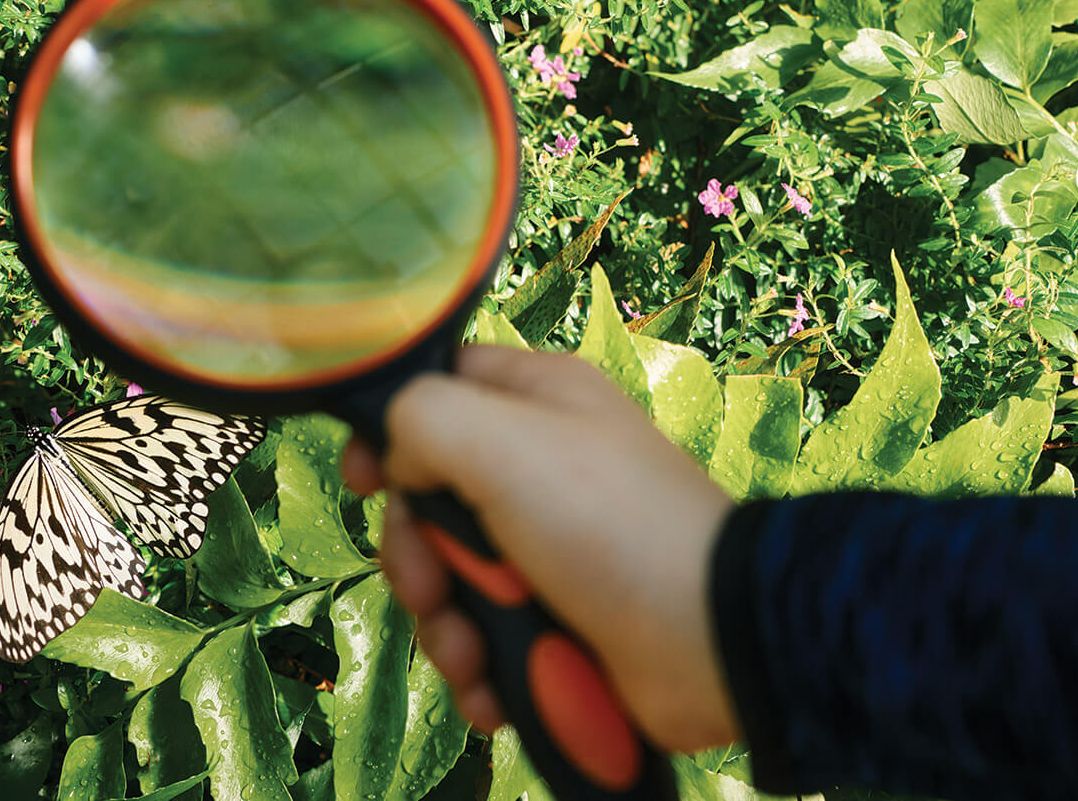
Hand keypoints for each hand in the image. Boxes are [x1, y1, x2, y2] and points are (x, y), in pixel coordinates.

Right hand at [344, 344, 741, 751]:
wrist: (709, 641)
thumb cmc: (609, 525)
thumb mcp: (497, 439)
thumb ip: (418, 419)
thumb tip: (400, 468)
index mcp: (533, 400)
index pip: (432, 390)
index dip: (387, 433)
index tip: (367, 482)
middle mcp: (538, 469)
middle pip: (426, 502)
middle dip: (414, 556)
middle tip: (433, 585)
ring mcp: (547, 550)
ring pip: (447, 580)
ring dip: (444, 626)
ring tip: (474, 654)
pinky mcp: (557, 620)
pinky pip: (484, 639)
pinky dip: (480, 670)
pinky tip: (495, 688)